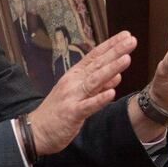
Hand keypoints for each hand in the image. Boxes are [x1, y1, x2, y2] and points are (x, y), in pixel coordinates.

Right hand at [29, 31, 136, 155]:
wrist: (36, 131)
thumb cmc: (59, 111)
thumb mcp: (78, 94)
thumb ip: (98, 85)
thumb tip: (117, 75)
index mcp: (75, 75)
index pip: (95, 56)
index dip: (110, 45)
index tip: (126, 35)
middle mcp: (74, 82)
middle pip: (97, 64)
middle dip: (115, 52)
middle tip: (131, 40)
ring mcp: (72, 96)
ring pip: (94, 81)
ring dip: (111, 69)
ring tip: (126, 59)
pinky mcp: (72, 113)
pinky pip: (88, 106)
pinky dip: (100, 99)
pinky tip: (112, 93)